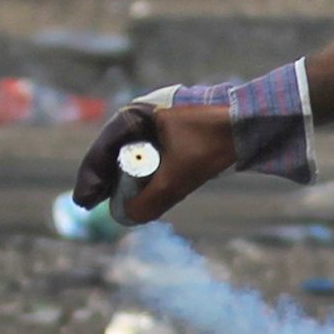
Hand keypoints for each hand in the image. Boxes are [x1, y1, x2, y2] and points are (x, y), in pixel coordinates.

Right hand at [69, 100, 236, 222]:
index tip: (85, 201)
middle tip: (91, 205)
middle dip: (103, 180)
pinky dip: (139, 175)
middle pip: (112, 153)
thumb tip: (127, 217)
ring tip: (110, 203)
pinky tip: (136, 193)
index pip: (102, 149)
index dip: (91, 178)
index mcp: (135, 116)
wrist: (248, 125)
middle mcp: (141, 117)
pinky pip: (147, 157)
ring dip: (120, 179)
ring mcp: (155, 125)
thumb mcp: (179, 176)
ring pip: (129, 156)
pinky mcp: (171, 135)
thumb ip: (152, 199)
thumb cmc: (210, 144)